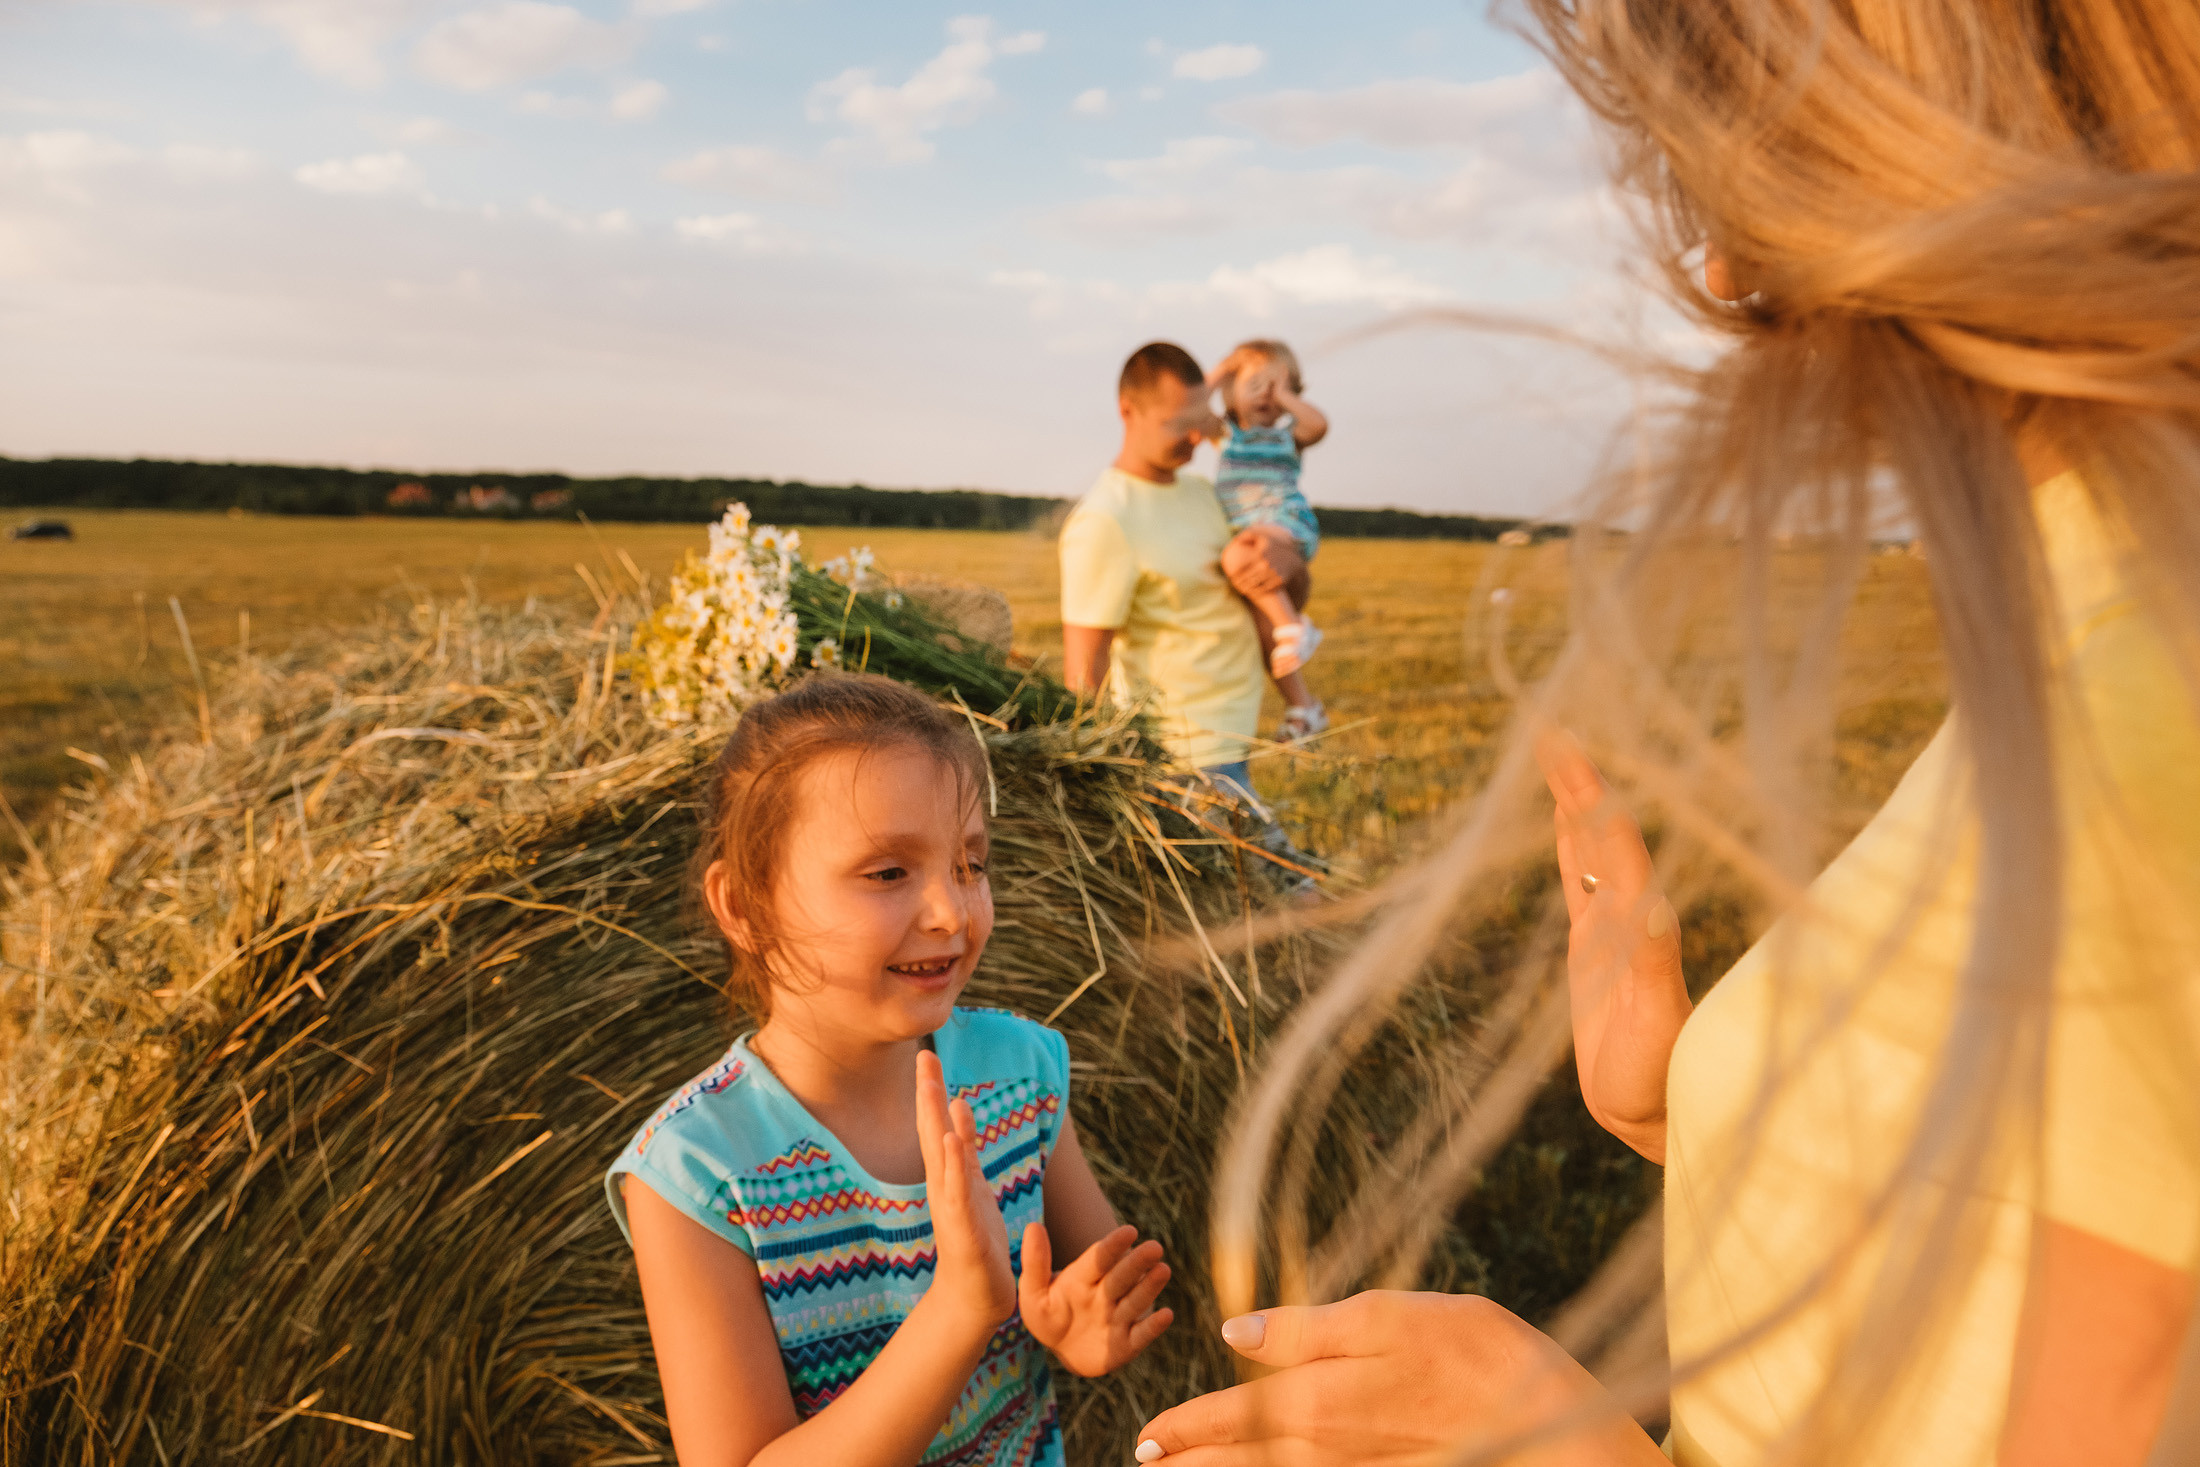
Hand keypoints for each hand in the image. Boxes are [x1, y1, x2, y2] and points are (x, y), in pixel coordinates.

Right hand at [916, 1050, 1015, 1330]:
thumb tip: (958, 1106)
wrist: (974, 1296)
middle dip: (929, 1096)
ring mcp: (951, 1208)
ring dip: (939, 1128)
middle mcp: (944, 1186)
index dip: (932, 1091)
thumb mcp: (972, 1185)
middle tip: (924, 1057)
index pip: (937, 1126)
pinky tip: (952, 1147)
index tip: (927, 1054)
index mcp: (949, 1175)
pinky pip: (958, 1196)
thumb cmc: (974, 1239)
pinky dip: (955, 1171)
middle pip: (933, 1133)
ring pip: (943, 1161)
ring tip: (937, 1093)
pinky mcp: (963, 1232)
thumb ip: (964, 1148)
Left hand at [1017, 1222, 1172, 1375]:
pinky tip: (1166, 1315)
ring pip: (1135, 1300)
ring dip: (1150, 1287)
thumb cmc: (1048, 1315)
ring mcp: (1118, 1318)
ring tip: (1163, 1270)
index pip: (1100, 1258)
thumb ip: (1035, 1262)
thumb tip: (1033, 1226)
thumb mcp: (1033, 1292)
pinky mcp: (1127, 1344)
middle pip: (1122, 1276)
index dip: (1114, 1246)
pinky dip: (1154, 1326)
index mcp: (1084, 1277)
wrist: (1062, 1349)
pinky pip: (1141, 1335)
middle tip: (1155, 1247)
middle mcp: (1106, 1294)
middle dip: (1138, 1263)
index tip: (1129, 1231)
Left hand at [1133, 1292, 1663, 1466]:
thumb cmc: (1474, 1354)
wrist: (1552, 1426)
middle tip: (1149, 1462)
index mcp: (1319, 1401)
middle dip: (1195, 1464)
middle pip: (1245, 1463)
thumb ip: (1305, 1330)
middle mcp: (1330, 1452)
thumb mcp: (1385, 1316)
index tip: (1149, 1436)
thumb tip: (1233, 1334)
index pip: (1233, 1418)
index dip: (1187, 1428)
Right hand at [1534, 730, 1690, 1162]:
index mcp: (1642, 922)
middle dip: (1579, 782)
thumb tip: (1651, 905)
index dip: (1591, 794)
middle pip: (1601, 833)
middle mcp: (1631, 914)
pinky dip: (1571, 844)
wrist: (1657, 1110)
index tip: (1567, 749)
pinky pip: (1581, 880)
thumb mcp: (1654, 1020)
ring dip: (1576, 803)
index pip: (1614, 841)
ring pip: (1591, 849)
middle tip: (1554, 733)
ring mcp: (1613, 927)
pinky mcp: (1596, 946)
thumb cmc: (1659, 1075)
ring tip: (1559, 757)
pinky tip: (1564, 818)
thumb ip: (1651, 963)